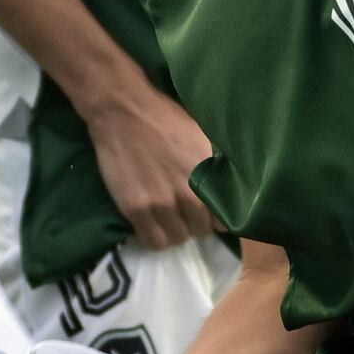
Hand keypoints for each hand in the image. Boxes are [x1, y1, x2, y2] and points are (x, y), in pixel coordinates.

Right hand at [84, 84, 218, 250]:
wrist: (124, 111)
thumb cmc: (166, 119)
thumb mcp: (203, 138)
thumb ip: (216, 167)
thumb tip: (229, 190)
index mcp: (208, 177)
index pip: (225, 219)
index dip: (217, 218)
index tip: (209, 213)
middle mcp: (189, 195)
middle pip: (201, 231)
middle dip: (196, 224)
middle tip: (185, 213)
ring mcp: (161, 204)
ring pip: (178, 239)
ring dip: (176, 231)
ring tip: (168, 218)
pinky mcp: (136, 209)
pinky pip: (153, 242)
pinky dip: (155, 237)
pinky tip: (153, 224)